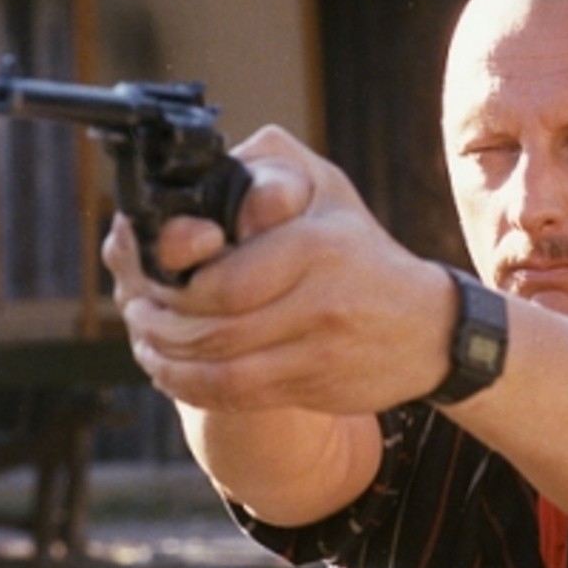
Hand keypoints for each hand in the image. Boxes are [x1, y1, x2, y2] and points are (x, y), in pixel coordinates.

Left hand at [102, 125, 453, 414]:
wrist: (430, 329)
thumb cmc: (363, 253)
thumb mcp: (327, 191)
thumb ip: (267, 171)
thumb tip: (203, 179)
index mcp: (315, 247)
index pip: (222, 281)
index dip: (172, 286)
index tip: (148, 276)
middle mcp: (319, 301)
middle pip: (212, 329)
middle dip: (158, 324)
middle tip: (136, 310)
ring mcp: (318, 350)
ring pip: (219, 369)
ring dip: (168, 360)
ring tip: (148, 343)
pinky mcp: (313, 386)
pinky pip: (237, 396)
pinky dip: (193, 387)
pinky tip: (175, 371)